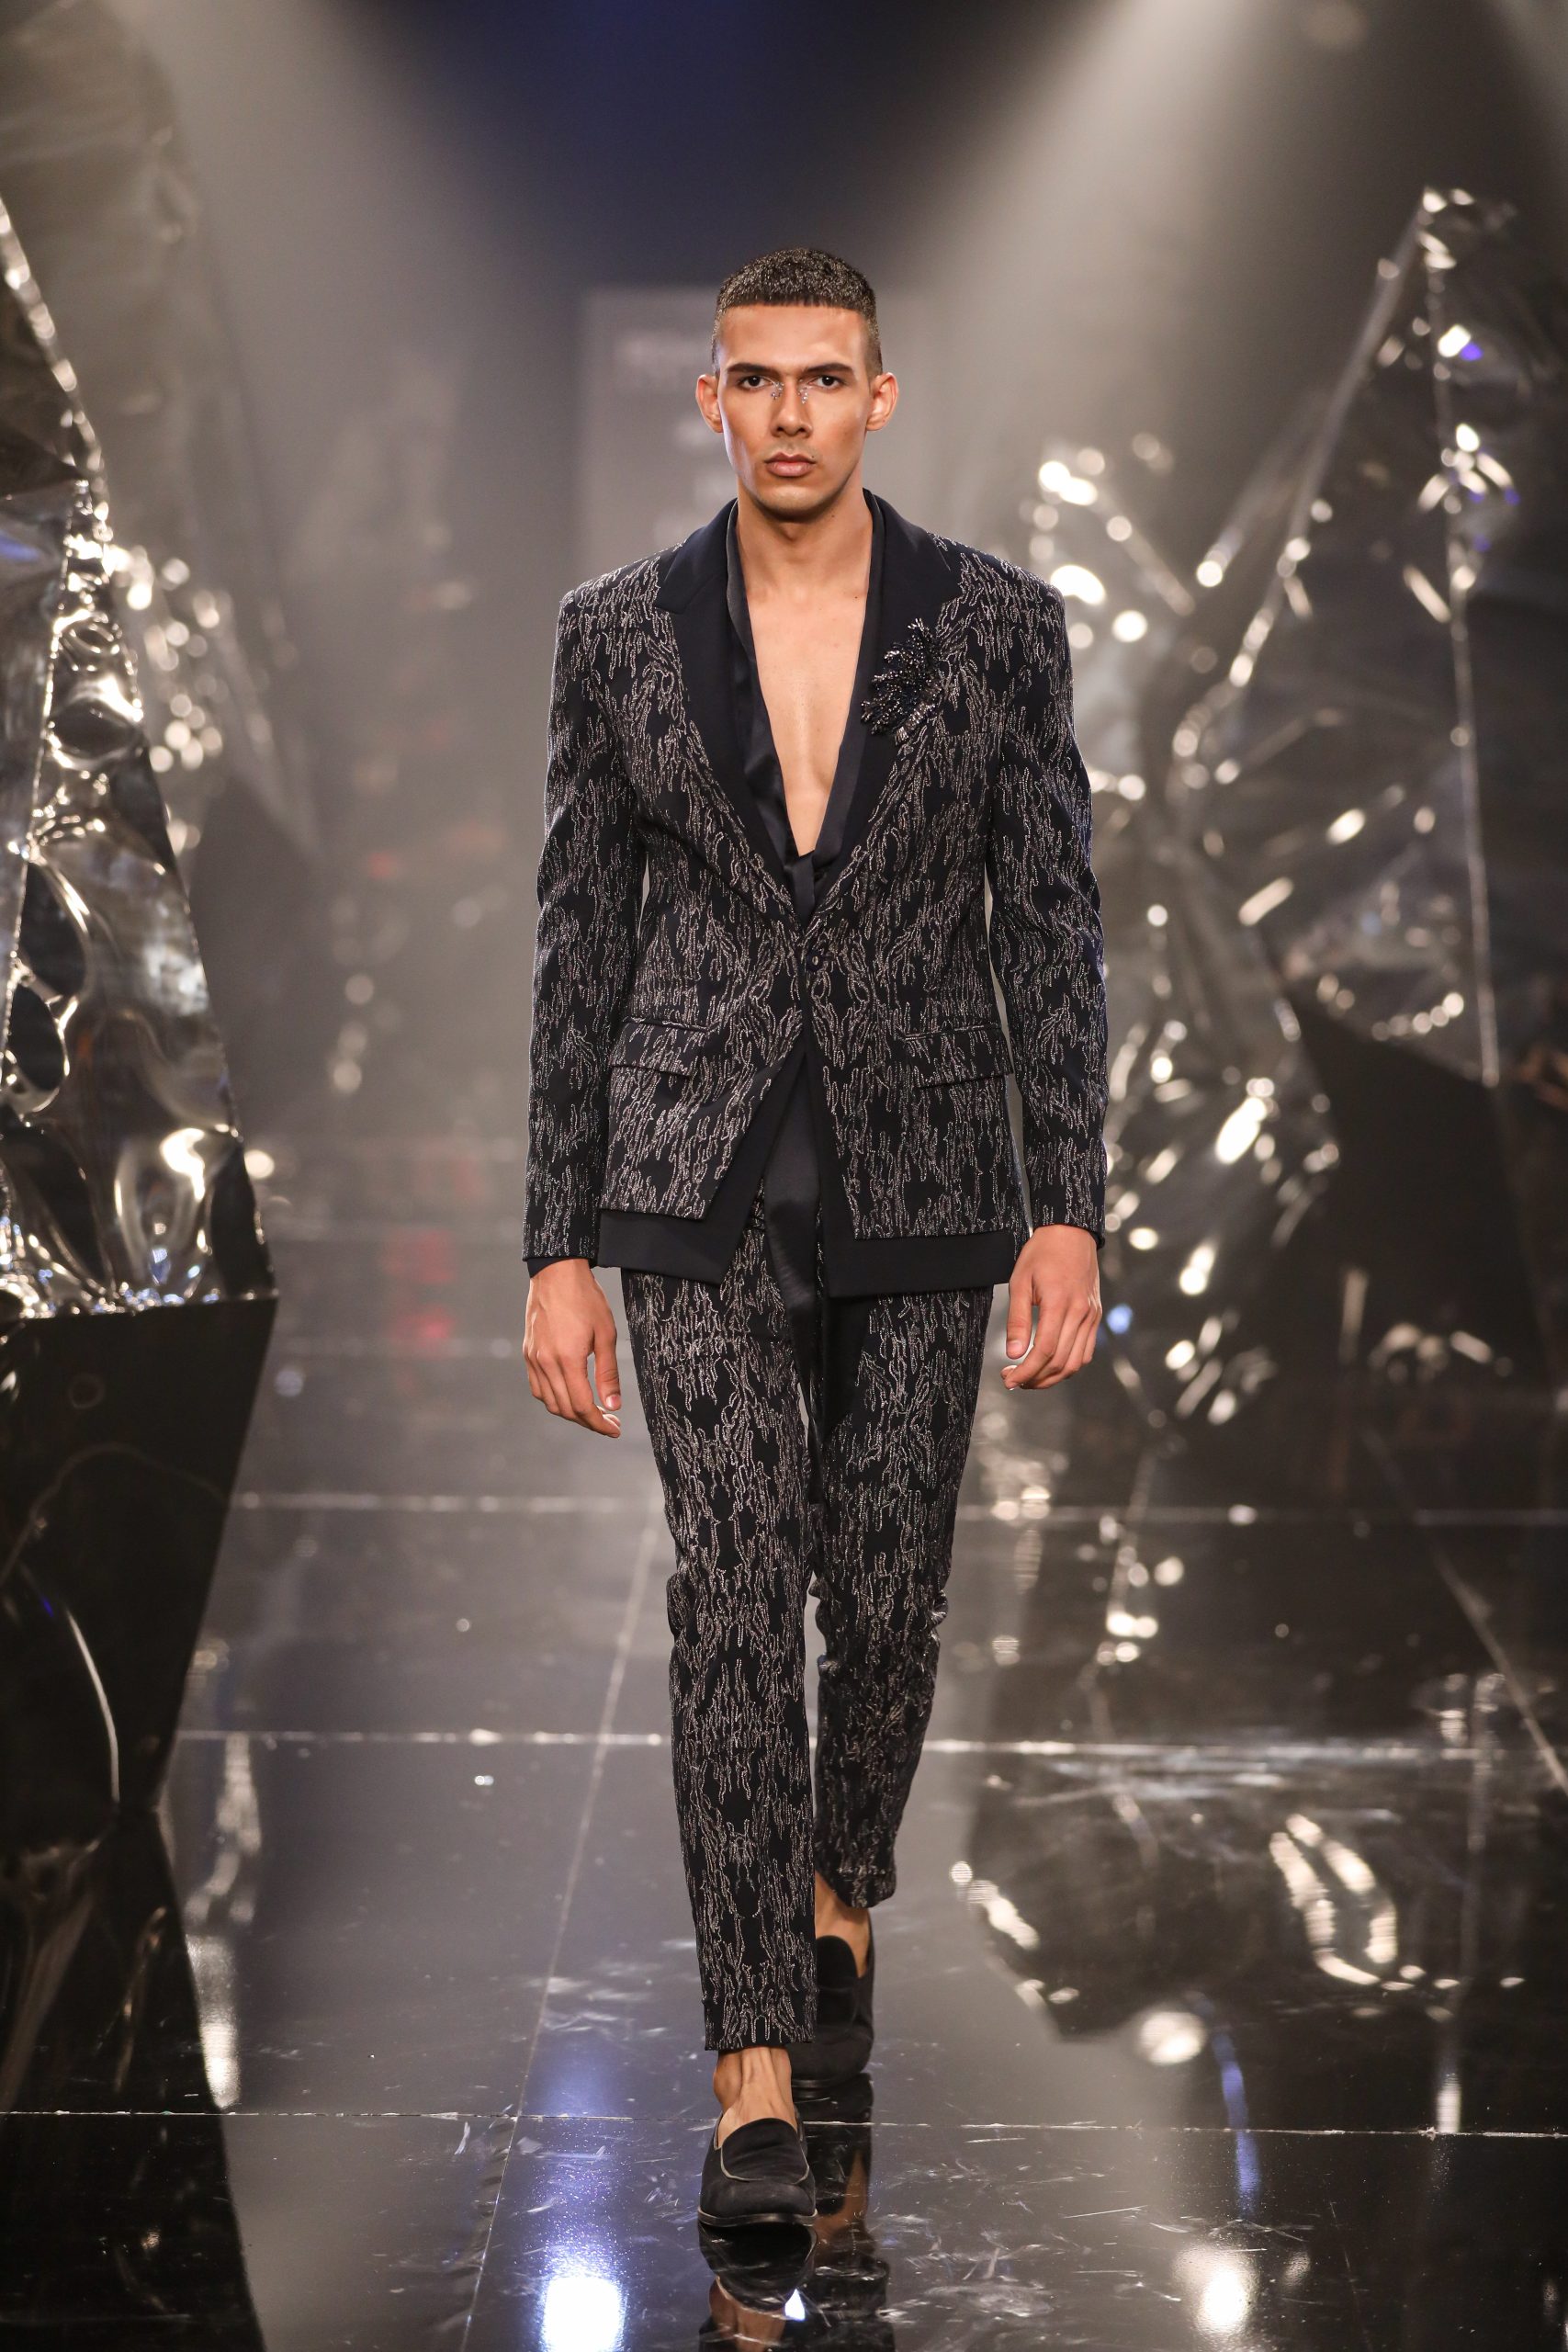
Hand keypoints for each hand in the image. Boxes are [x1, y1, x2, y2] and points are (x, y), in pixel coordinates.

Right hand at [524, 1259, 622, 1435]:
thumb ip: (608, 1373)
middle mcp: (545, 1363)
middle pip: (565, 1409)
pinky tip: (570, 1394)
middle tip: (610, 1421)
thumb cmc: (586, 1299)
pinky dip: (553, 1399)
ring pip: (549, 1402)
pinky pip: (538, 1387)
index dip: (599, 1423)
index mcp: (567, 1359)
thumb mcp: (606, 1334)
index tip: (615, 1429)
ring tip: (592, 1410)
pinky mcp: (528, 1353)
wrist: (556, 1273)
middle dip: (588, 1421)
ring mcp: (533, 1359)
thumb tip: (613, 1404)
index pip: (582, 1406)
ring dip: (571, 1412)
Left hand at [1001, 1225, 1100, 1389]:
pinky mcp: (1095, 1316)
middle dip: (1035, 1378)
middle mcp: (1080, 1313)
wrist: (1071, 1233)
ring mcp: (1091, 1316)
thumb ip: (1017, 1320)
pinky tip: (1049, 1364)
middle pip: (1060, 1362)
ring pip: (1075, 1362)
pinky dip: (1068, 1365)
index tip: (1009, 1380)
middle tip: (1013, 1381)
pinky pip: (1085, 1351)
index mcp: (1059, 1303)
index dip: (1026, 1371)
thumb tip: (1014, 1353)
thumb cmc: (1042, 1254)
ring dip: (1052, 1377)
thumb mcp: (1020, 1282)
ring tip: (1030, 1377)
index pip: (1043, 1351)